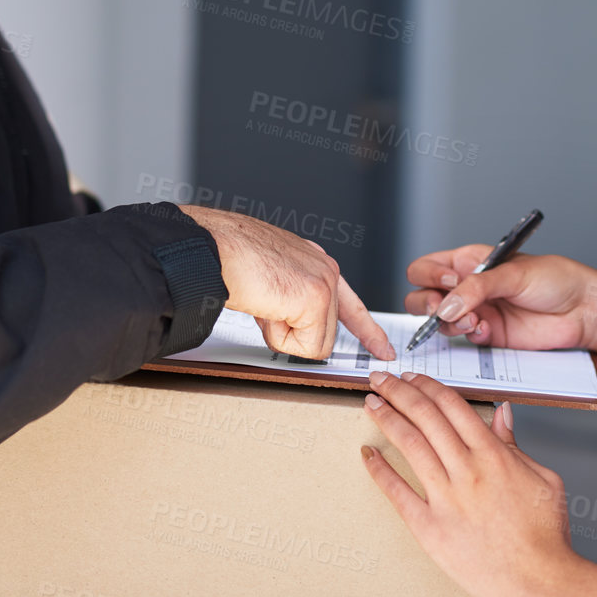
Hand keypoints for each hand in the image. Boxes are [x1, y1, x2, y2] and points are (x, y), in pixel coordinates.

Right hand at [179, 206, 394, 360]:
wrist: (214, 247)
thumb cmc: (229, 259)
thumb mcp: (270, 282)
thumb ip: (290, 302)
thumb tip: (291, 329)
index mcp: (315, 263)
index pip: (351, 304)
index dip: (368, 331)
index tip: (382, 349)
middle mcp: (326, 269)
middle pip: (325, 333)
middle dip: (292, 333)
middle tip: (265, 307)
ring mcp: (325, 283)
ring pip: (316, 343)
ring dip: (282, 334)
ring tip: (263, 303)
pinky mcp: (316, 300)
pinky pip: (305, 347)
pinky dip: (279, 336)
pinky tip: (266, 307)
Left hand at [361, 372, 579, 596]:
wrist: (540, 581)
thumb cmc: (544, 536)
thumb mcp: (543, 479)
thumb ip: (515, 444)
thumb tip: (501, 414)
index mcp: (493, 456)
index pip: (451, 405)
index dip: (427, 386)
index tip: (412, 378)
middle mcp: (467, 472)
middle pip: (425, 417)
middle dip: (399, 392)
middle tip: (383, 380)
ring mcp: (446, 500)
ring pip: (410, 445)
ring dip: (387, 418)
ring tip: (372, 403)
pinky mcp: (431, 528)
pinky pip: (398, 493)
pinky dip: (380, 470)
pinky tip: (369, 454)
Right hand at [405, 246, 596, 372]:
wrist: (583, 310)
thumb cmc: (555, 279)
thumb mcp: (513, 274)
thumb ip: (476, 288)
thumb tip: (445, 306)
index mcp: (469, 261)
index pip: (427, 266)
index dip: (429, 275)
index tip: (448, 281)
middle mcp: (467, 287)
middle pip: (422, 296)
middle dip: (427, 304)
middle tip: (445, 308)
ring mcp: (476, 312)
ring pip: (439, 321)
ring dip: (449, 322)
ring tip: (474, 321)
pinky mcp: (488, 335)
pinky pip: (463, 340)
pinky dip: (470, 336)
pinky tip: (487, 330)